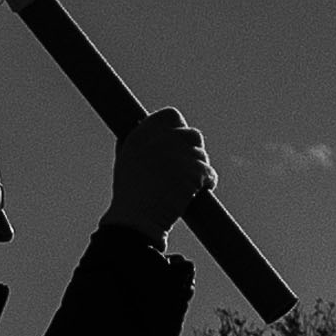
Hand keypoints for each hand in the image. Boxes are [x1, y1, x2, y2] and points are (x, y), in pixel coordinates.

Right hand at [104, 109, 212, 242]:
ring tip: (184, 186)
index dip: (177, 127)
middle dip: (191, 150)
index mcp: (142, 135)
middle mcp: (161, 140)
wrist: (136, 220)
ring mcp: (180, 155)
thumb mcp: (126, 162)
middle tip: (184, 168)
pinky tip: (198, 192)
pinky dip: (207, 182)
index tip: (177, 141)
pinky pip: (209, 172)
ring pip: (201, 155)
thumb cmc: (130, 196)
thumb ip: (140, 143)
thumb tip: (148, 129)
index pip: (170, 115)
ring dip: (198, 168)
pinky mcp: (195, 170)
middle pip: (192, 134)